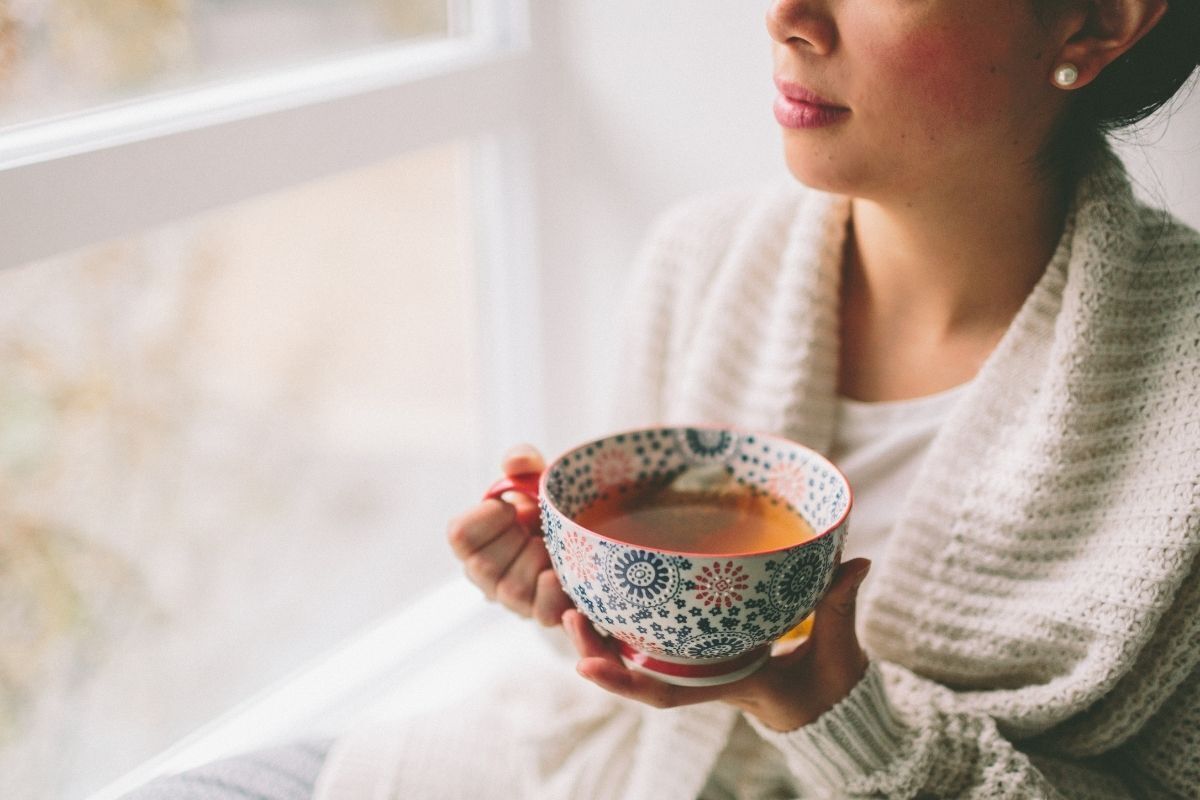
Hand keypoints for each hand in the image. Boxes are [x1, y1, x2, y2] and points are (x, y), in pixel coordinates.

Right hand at [447, 444, 573, 625]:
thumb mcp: (536, 477)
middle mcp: (487, 576)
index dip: (486, 518)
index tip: (509, 506)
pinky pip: (543, 614)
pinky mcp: (545, 614)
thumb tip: (517, 462)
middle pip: (484, 567)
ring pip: (513, 589)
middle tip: (536, 527)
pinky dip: (555, 595)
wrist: (588, 534)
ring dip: (539, 560)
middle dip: (516, 539)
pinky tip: (562, 575)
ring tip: (554, 546)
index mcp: (475, 540)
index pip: (460, 536)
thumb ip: (522, 461)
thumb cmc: (548, 507)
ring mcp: (515, 600)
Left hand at [562, 558, 872, 731]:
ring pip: (640, 658)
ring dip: (603, 635)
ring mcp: (703, 665)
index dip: (627, 681)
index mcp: (730, 683)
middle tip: (567, 616)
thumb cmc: (832, 684)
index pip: (670, 693)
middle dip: (598, 650)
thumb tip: (855, 563)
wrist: (834, 705)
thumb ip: (840, 605)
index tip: (586, 667)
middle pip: (639, 674)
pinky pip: (658, 641)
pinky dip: (628, 625)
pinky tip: (605, 597)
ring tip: (571, 605)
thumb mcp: (839, 649)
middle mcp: (706, 677)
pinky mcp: (706, 649)